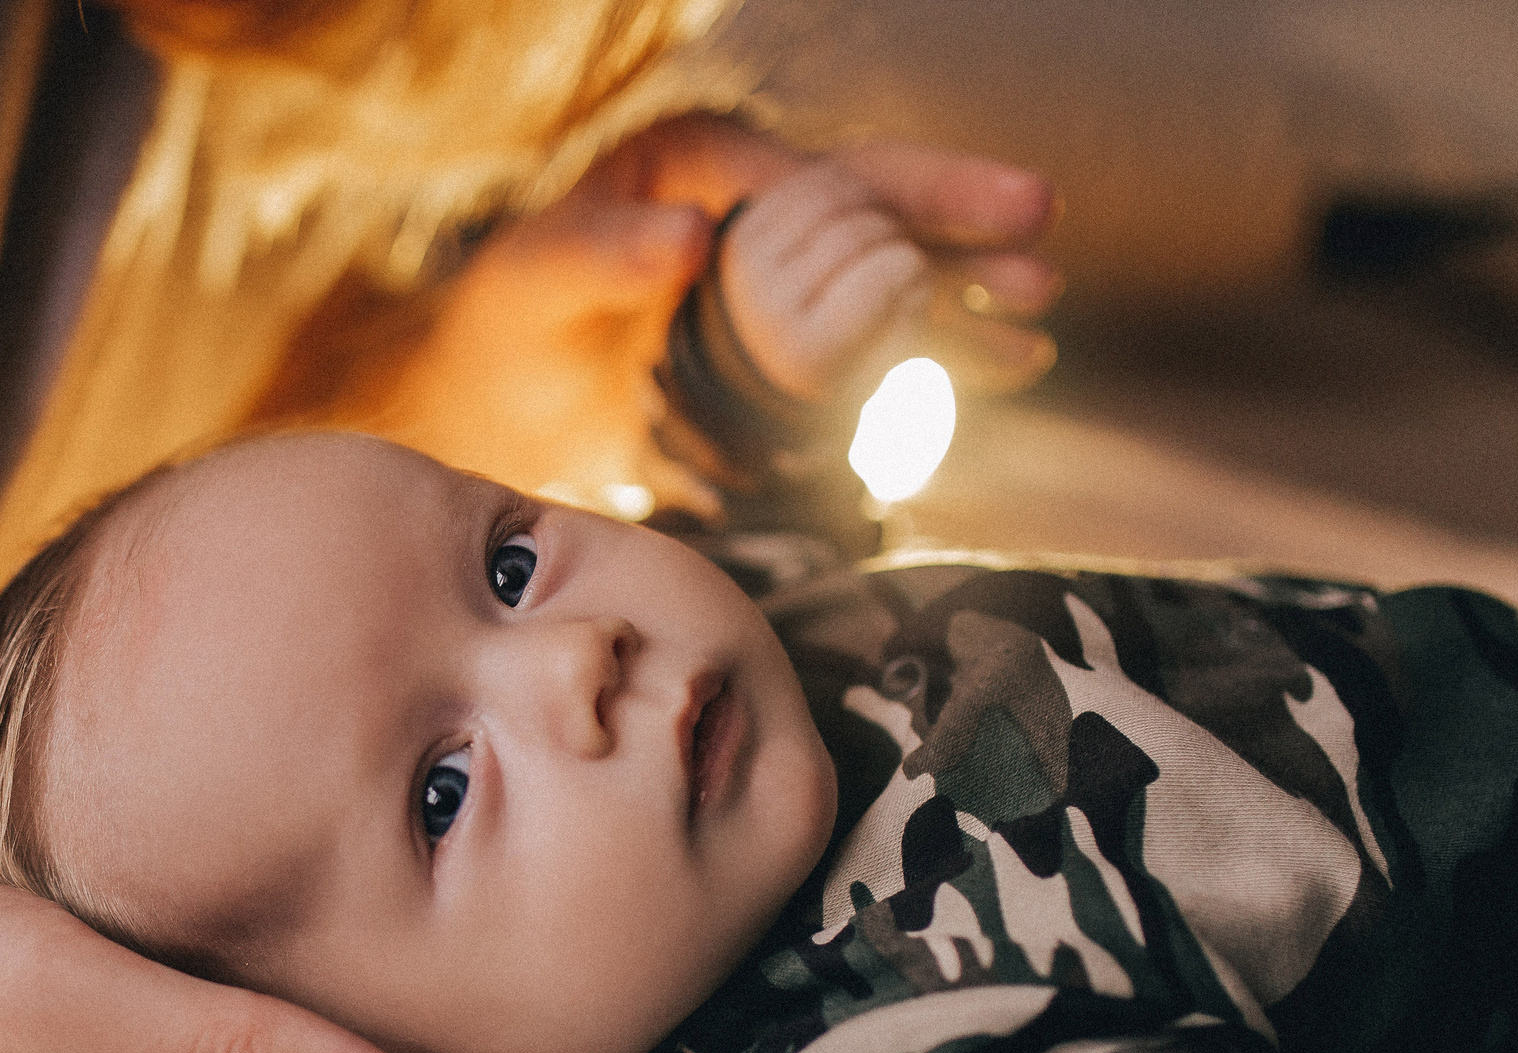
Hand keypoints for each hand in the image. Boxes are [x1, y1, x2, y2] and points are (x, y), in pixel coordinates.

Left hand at [360, 115, 1057, 498]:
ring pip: (881, 296)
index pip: (837, 176)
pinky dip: (912, 378)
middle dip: (965, 250)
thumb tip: (686, 238)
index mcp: (709, 172)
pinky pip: (855, 365)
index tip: (1008, 210)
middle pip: (882, 226)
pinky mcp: (765, 370)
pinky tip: (970, 395)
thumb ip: (603, 252)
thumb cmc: (497, 329)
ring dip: (956, 319)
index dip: (930, 192)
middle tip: (1038, 276)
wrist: (479, 415)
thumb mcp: (536, 279)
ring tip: (1030, 344)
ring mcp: (765, 299)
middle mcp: (751, 223)